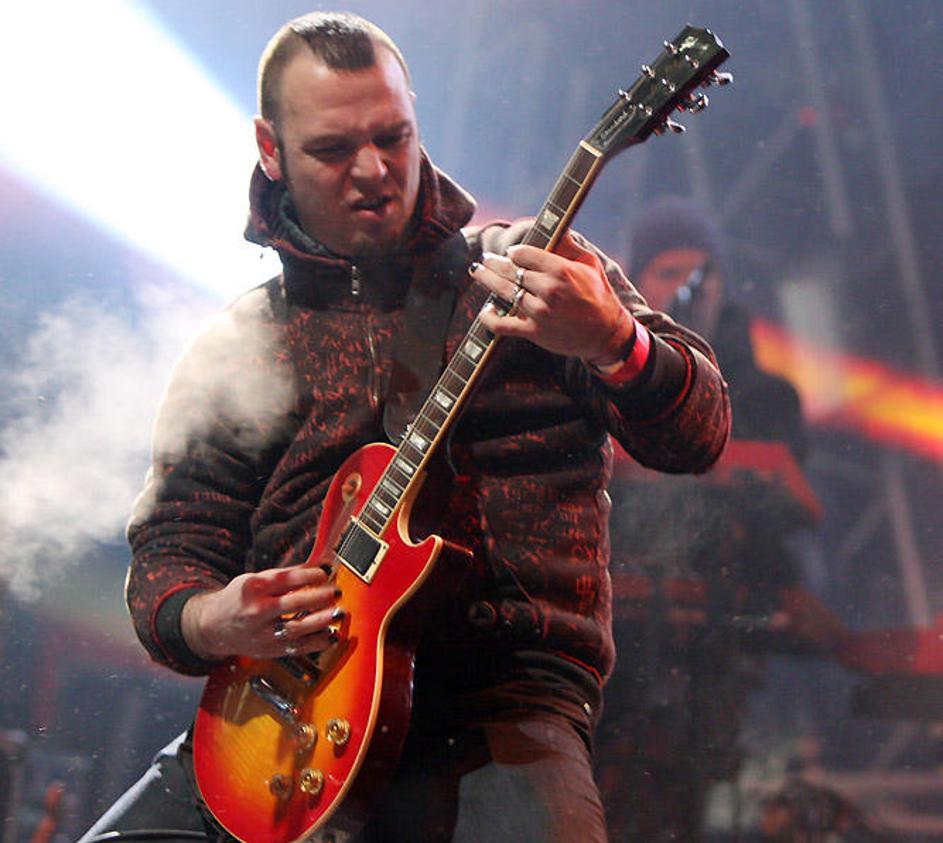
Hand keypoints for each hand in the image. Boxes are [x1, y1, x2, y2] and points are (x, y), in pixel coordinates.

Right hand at [181, 565, 343, 660]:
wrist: (212, 626)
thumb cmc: (239, 599)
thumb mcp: (254, 580)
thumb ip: (284, 576)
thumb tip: (317, 567)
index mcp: (253, 588)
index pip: (286, 579)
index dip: (310, 575)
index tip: (325, 573)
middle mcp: (257, 611)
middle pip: (293, 603)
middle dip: (319, 597)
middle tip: (336, 592)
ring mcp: (262, 633)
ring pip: (296, 628)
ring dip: (321, 621)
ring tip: (338, 613)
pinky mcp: (268, 651)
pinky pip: (296, 648)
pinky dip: (317, 643)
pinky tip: (331, 635)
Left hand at [473, 232, 634, 366]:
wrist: (606, 334)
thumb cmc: (599, 296)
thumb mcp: (590, 264)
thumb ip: (569, 246)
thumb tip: (556, 229)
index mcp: (561, 270)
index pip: (524, 255)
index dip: (514, 253)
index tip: (510, 253)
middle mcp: (548, 290)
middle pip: (510, 271)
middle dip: (493, 263)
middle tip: (485, 260)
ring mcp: (539, 312)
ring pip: (504, 293)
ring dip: (486, 281)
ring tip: (477, 273)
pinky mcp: (534, 332)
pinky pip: (503, 325)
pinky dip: (490, 319)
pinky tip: (485, 311)